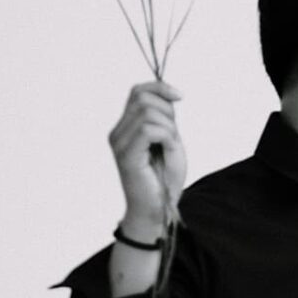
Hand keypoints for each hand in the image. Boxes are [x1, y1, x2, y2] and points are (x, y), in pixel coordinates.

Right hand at [110, 79, 185, 231]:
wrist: (159, 210)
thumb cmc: (164, 178)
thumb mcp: (169, 140)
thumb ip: (165, 118)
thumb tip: (168, 94)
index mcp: (125, 127)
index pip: (137, 91)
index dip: (160, 87)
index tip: (180, 97)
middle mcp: (117, 133)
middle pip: (143, 98)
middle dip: (168, 111)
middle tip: (174, 135)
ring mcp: (119, 144)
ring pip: (147, 112)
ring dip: (169, 128)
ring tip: (170, 147)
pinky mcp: (126, 156)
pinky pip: (148, 130)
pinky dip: (166, 137)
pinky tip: (168, 150)